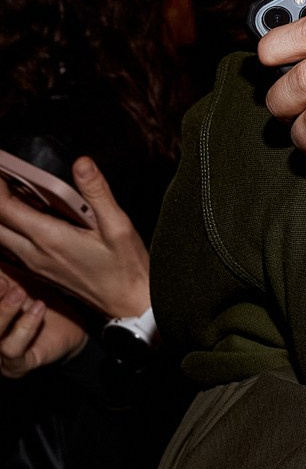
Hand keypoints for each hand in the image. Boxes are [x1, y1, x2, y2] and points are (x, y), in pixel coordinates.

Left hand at [0, 159, 150, 319]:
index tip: (3, 166)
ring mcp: (33, 264)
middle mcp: (34, 253)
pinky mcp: (39, 270)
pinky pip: (10, 245)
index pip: (4, 207)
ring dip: (2, 214)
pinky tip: (25, 214)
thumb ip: (96, 193)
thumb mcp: (118, 226)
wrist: (129, 304)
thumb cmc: (127, 268)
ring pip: (0, 235)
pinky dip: (9, 227)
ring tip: (13, 191)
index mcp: (50, 238)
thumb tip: (82, 164)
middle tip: (6, 176)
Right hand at [0, 271, 86, 377]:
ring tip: (20, 293)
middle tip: (6, 283)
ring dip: (4, 312)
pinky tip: (39, 308)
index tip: (1, 277)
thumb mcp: (14, 279)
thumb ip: (1, 272)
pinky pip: (13, 350)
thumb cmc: (36, 297)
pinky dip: (25, 327)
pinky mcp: (16, 366)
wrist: (72, 322)